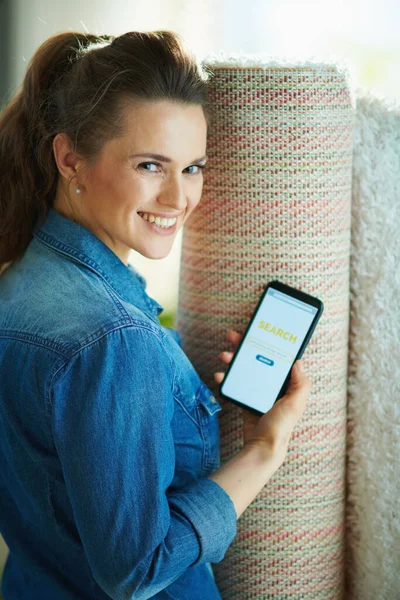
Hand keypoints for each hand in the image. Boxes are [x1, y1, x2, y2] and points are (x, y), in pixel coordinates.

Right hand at [214, 329, 312, 459]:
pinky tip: (220, 375)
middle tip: (234, 336)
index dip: (267, 343)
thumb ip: (301, 383)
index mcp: (286, 383)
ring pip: (243, 368)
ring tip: (224, 356)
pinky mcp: (245, 398)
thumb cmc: (281, 427)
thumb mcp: (295, 404)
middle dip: (245, 346)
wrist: (262, 447)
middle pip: (257, 358)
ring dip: (233, 359)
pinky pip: (234, 383)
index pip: (276, 357)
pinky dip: (226, 378)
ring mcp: (257, 390)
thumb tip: (298, 361)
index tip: (258, 332)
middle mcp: (272, 384)